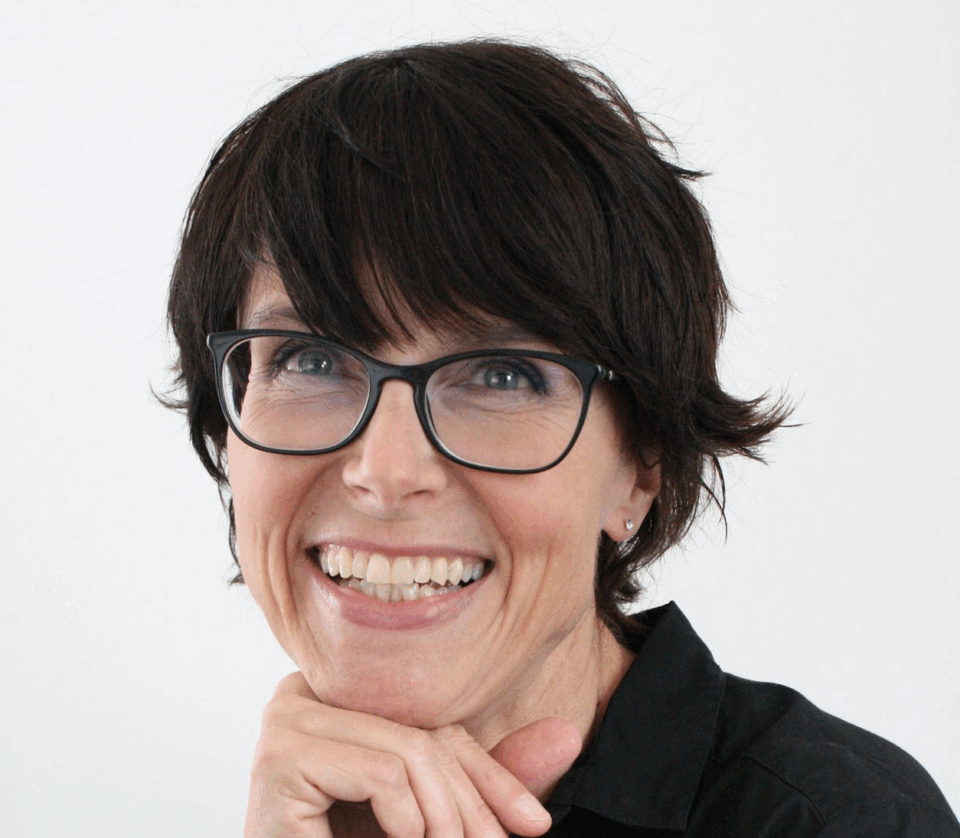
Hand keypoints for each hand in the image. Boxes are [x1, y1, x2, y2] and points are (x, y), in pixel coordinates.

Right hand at [243, 672, 581, 837]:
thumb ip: (483, 782)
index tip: (533, 824)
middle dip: (472, 805)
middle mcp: (304, 693)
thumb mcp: (425, 818)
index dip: (490, 776)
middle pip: (422, 735)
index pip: (431, 724)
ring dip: (443, 822)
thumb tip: (568, 735)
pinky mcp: (280, 756)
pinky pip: (382, 773)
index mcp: (337, 698)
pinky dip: (407, 822)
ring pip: (410, 753)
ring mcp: (286, 718)